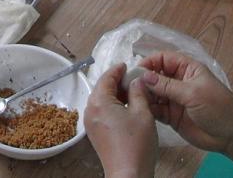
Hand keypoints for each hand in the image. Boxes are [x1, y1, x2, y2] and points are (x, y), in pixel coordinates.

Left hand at [84, 63, 157, 177]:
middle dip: (116, 82)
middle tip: (133, 80)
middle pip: (102, 88)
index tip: (127, 65)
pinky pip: (101, 112)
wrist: (128, 174)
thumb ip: (138, 92)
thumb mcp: (142, 113)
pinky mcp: (94, 133)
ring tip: (132, 94)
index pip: (106, 77)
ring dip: (114, 95)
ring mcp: (90, 123)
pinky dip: (111, 106)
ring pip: (101, 101)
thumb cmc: (136, 144)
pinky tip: (125, 109)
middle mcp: (90, 110)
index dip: (117, 70)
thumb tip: (136, 81)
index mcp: (99, 101)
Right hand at [139, 51, 232, 153]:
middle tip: (129, 87)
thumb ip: (168, 85)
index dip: (149, 63)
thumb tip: (144, 76)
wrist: (232, 135)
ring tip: (133, 99)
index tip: (137, 71)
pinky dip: (147, 109)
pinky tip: (140, 110)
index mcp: (186, 69)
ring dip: (143, 95)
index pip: (162, 58)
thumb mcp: (193, 93)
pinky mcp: (171, 115)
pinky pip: (155, 109)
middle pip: (154, 75)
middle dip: (142, 80)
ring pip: (152, 93)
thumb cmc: (218, 107)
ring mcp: (174, 99)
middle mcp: (178, 81)